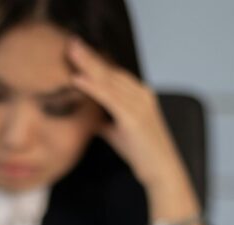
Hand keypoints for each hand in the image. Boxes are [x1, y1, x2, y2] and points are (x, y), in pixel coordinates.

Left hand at [67, 37, 186, 188]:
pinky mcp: (133, 118)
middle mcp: (142, 95)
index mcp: (141, 95)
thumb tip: (88, 117)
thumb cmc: (142, 154)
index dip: (95, 62)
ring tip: (71, 53)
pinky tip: (77, 79)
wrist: (162, 171)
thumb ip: (106, 120)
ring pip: (109, 80)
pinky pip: (109, 97)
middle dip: (90, 57)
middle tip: (71, 44)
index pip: (114, 74)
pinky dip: (92, 87)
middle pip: (111, 71)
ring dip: (88, 65)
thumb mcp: (120, 132)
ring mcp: (139, 105)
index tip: (77, 52)